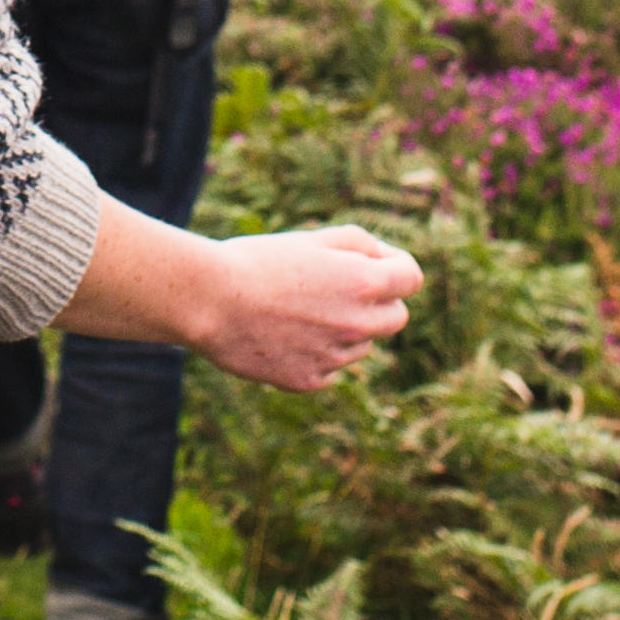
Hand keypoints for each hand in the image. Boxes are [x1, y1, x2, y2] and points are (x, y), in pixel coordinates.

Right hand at [195, 225, 419, 391]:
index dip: (396, 266)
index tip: (378, 263)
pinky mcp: (310, 381)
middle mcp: (358, 324)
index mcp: (364, 283)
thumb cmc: (257, 261)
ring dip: (345, 328)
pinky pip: (330, 368)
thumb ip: (359, 245)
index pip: (412, 278)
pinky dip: (316, 353)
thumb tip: (383, 260)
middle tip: (341, 288)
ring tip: (298, 310)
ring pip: (361, 344)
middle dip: (379, 302)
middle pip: (396, 317)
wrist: (208, 301)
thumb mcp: (312, 238)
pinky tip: (282, 334)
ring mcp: (335, 358)